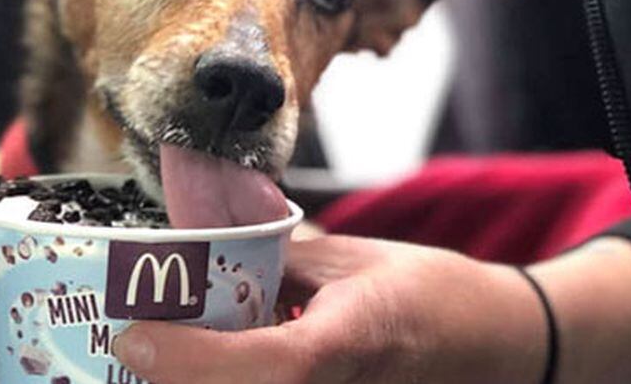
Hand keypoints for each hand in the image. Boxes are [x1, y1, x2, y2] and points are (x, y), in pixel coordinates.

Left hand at [112, 235, 547, 383]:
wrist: (496, 346)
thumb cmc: (432, 297)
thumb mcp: (352, 263)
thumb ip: (275, 265)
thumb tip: (197, 258)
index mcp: (359, 339)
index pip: (268, 367)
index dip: (192, 360)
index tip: (134, 336)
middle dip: (178, 379)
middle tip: (134, 348)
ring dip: (200, 381)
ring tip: (164, 354)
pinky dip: (230, 381)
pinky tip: (212, 361)